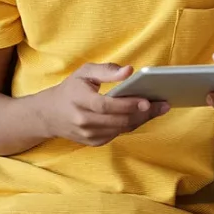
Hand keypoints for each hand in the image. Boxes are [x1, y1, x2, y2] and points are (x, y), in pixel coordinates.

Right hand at [37, 63, 169, 146]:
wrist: (50, 114)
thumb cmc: (71, 89)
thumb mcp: (84, 72)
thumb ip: (107, 70)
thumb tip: (130, 71)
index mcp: (80, 100)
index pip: (107, 105)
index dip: (128, 104)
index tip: (147, 100)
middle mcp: (83, 121)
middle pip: (118, 120)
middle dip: (143, 113)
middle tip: (163, 104)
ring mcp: (88, 135)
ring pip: (121, 129)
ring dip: (141, 120)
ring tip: (159, 108)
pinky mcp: (93, 142)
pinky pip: (117, 134)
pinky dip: (131, 125)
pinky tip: (143, 115)